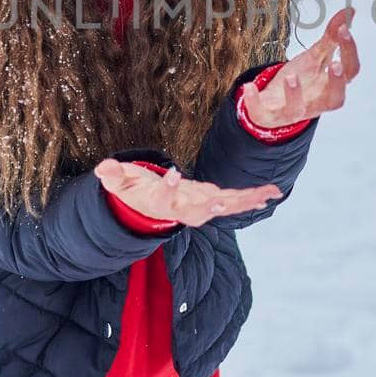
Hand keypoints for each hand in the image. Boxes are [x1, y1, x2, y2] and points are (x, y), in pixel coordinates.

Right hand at [95, 159, 281, 227]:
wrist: (150, 208)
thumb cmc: (135, 191)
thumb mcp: (121, 182)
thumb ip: (114, 175)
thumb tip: (103, 167)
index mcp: (161, 202)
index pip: (164, 196)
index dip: (169, 185)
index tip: (173, 172)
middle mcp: (184, 209)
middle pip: (201, 210)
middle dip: (215, 205)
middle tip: (229, 200)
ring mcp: (200, 207)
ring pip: (224, 207)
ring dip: (245, 201)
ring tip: (268, 194)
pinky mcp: (212, 202)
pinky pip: (234, 202)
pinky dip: (252, 198)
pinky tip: (272, 193)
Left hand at [242, 6, 360, 129]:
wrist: (276, 103)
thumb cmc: (301, 80)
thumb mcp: (315, 57)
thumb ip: (331, 37)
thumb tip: (349, 11)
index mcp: (329, 85)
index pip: (350, 71)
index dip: (350, 52)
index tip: (343, 29)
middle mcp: (316, 101)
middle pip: (335, 98)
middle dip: (336, 83)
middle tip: (334, 64)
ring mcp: (293, 111)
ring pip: (298, 109)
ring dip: (295, 93)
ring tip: (290, 76)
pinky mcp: (269, 116)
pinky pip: (263, 113)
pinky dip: (254, 101)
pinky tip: (248, 86)